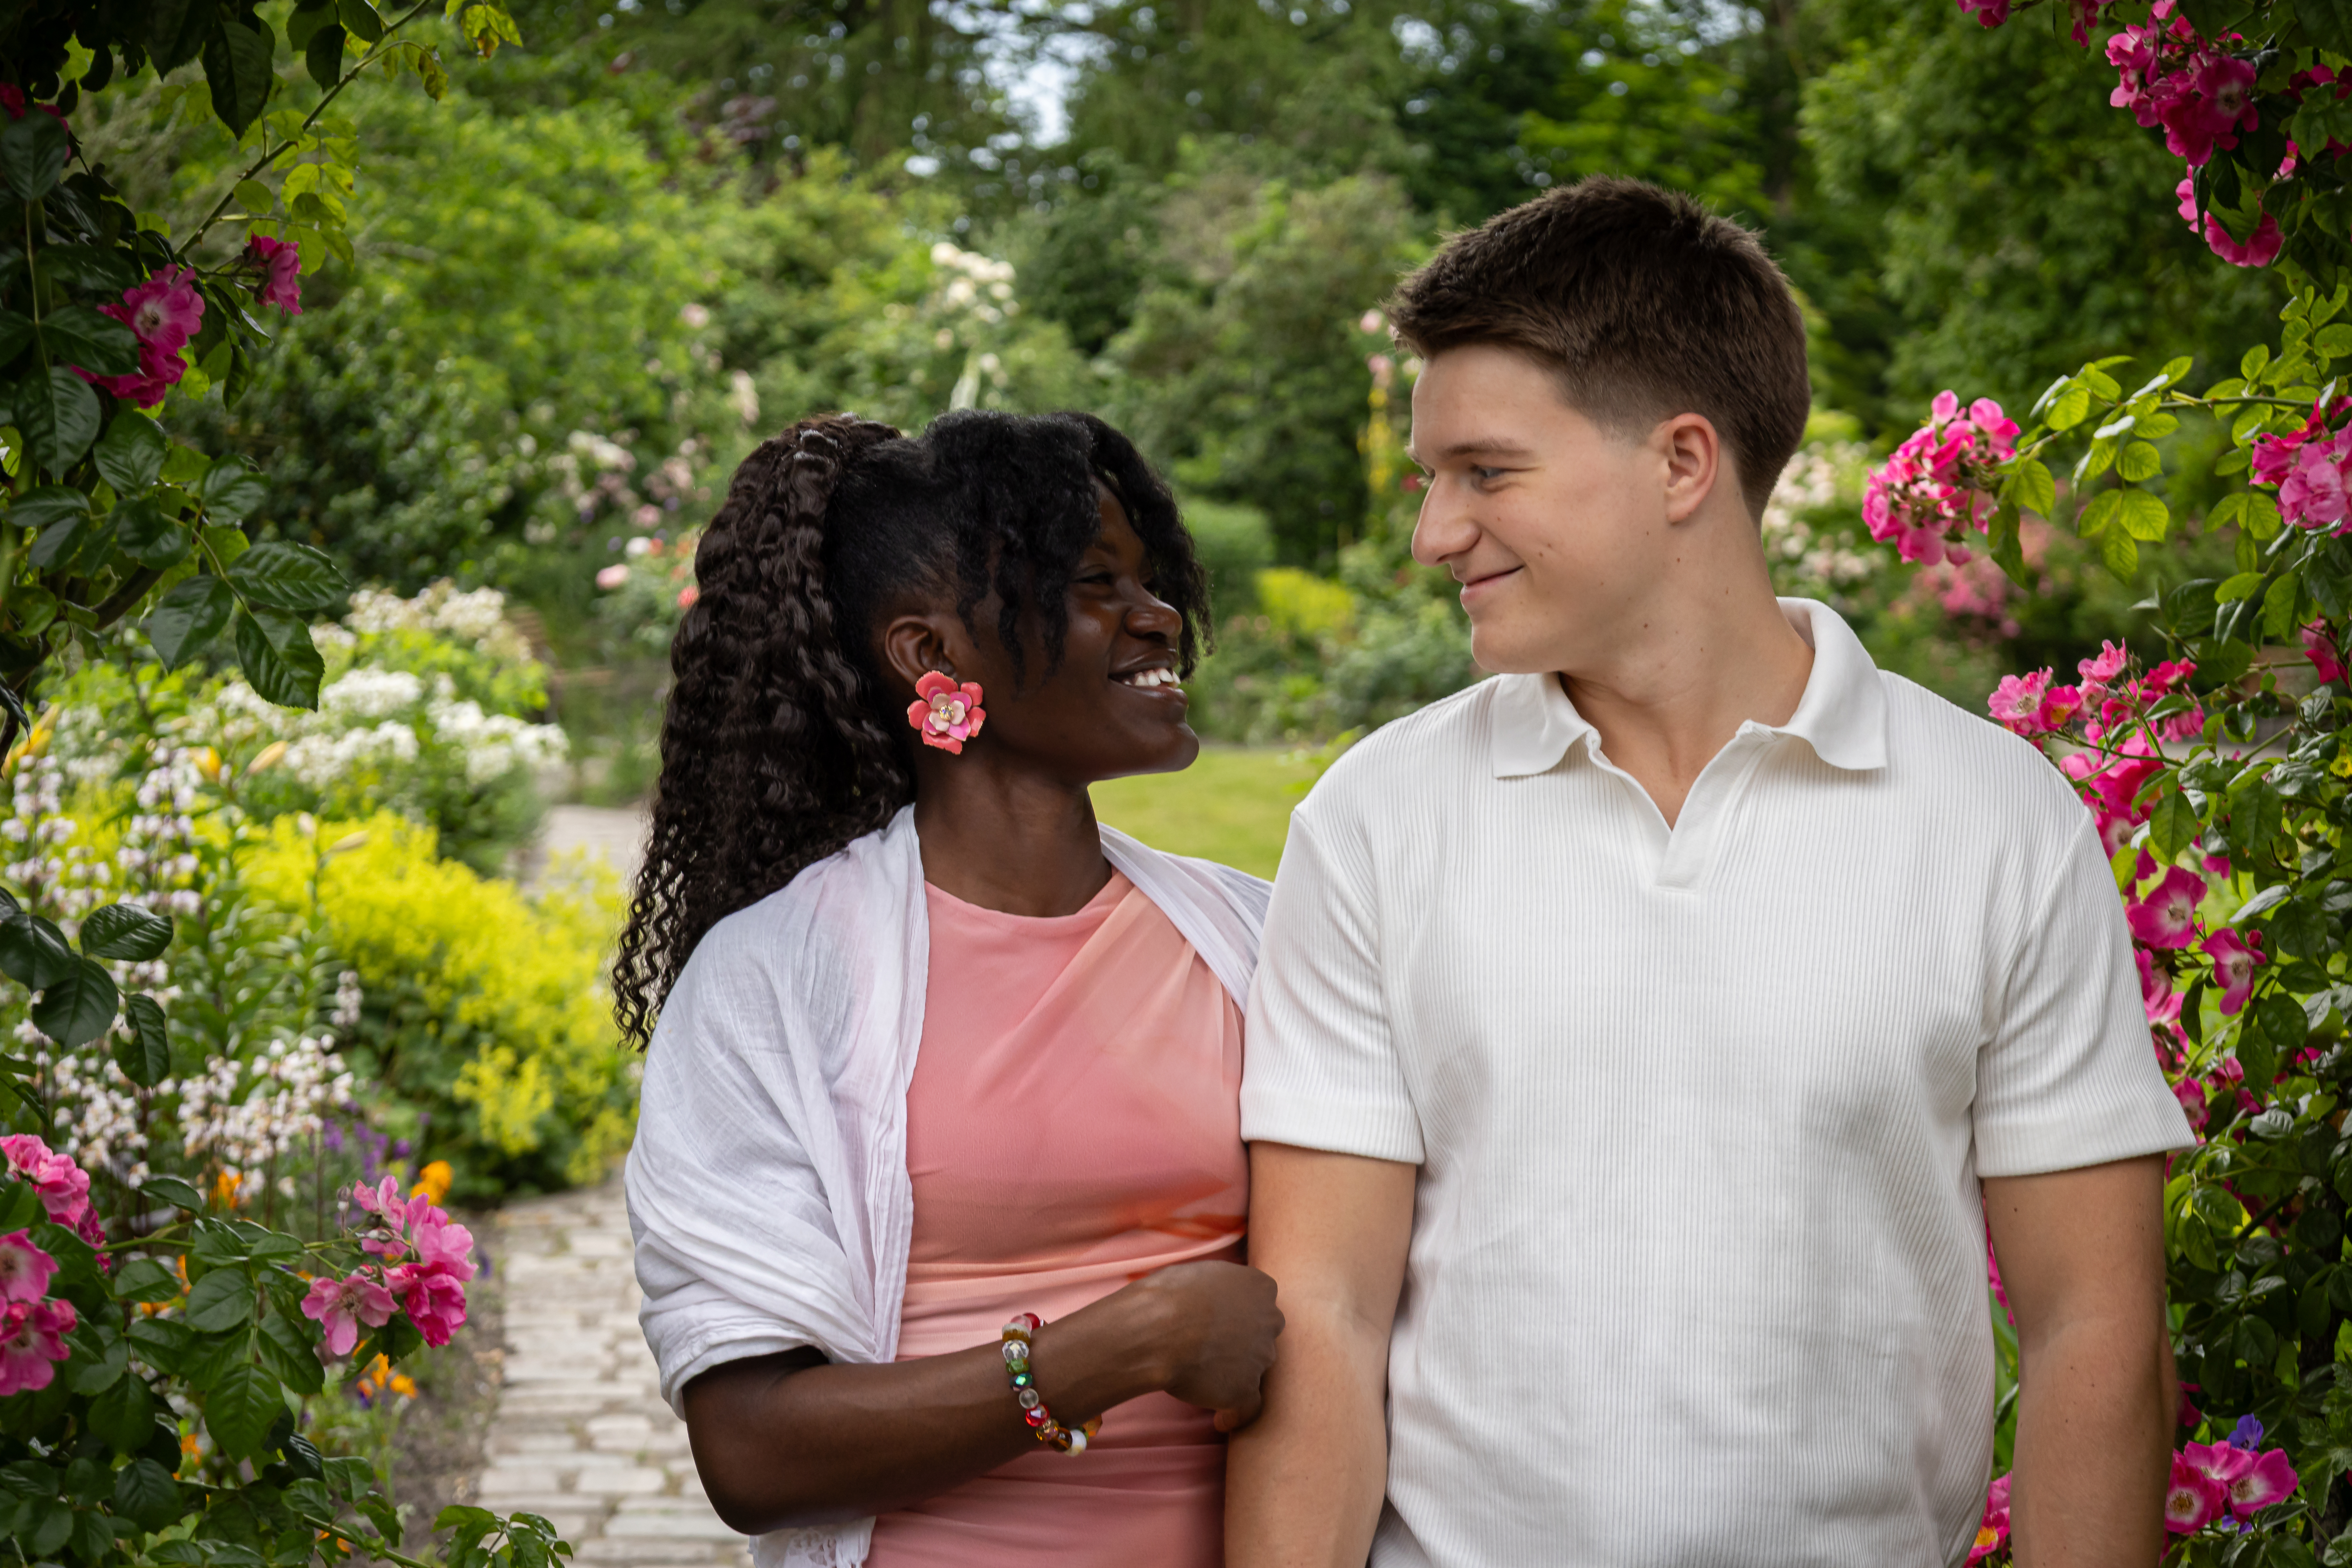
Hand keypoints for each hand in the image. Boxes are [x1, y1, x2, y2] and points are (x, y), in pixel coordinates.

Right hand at [1126, 1259, 1283, 1430]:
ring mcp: (1261, 1356)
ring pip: (1256, 1370)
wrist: (1155, 1330)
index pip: (1262, 1304)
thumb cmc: (1166, 1296)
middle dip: (1245, 1344)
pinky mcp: (1246, 1389)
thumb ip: (1219, 1288)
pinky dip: (1236, 1415)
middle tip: (1217, 1351)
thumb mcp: (1200, 1275)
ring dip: (1237, 1375)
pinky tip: (1221, 1421)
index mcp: (1259, 1287)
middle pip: (1264, 1336)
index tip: (1226, 1323)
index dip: (1243, 1316)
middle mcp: (1268, 1320)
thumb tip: (1210, 1297)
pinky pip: (1249, 1408)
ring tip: (1207, 1382)